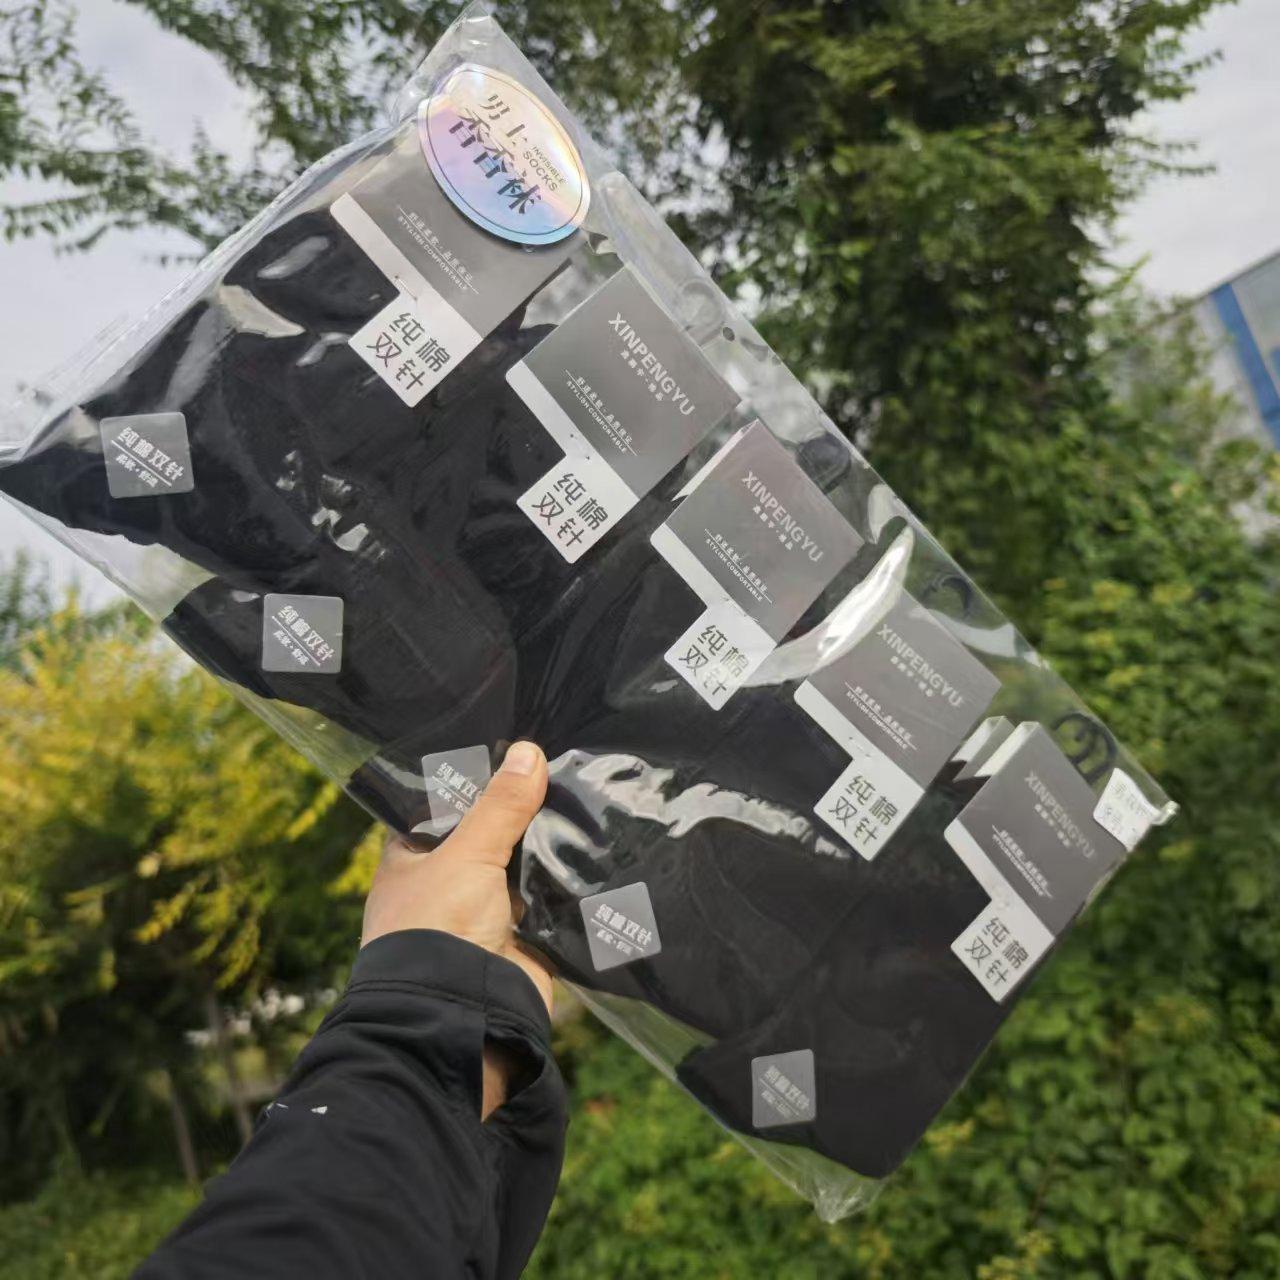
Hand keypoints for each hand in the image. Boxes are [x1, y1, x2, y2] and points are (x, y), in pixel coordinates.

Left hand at [360, 741, 553, 1116]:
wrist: (461, 1016)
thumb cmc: (437, 927)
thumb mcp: (467, 854)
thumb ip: (501, 806)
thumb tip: (530, 751)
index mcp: (413, 859)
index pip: (443, 806)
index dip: (475, 779)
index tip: (513, 745)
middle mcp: (447, 882)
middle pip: (489, 833)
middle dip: (522, 811)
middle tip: (562, 762)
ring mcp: (486, 910)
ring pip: (523, 866)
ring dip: (549, 845)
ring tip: (588, 791)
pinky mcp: (525, 936)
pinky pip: (551, 899)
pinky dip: (569, 881)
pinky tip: (598, 844)